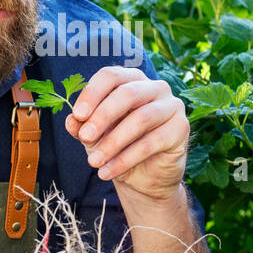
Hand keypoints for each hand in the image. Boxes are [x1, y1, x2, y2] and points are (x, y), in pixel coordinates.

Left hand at [64, 67, 189, 202]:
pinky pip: (151, 142)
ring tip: (93, 161)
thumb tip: (71, 120)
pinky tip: (107, 172)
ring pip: (140, 119)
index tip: (78, 115)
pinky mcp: (181, 128)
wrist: (142, 176)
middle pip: (127, 94)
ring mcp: (171, 106)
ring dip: (112, 142)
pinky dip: (125, 159)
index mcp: (130, 80)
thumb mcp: (93, 136)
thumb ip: (82, 126)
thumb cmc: (116, 146)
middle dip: (102, 117)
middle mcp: (154, 87)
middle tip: (85, 138)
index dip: (92, 94)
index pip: (110, 76)